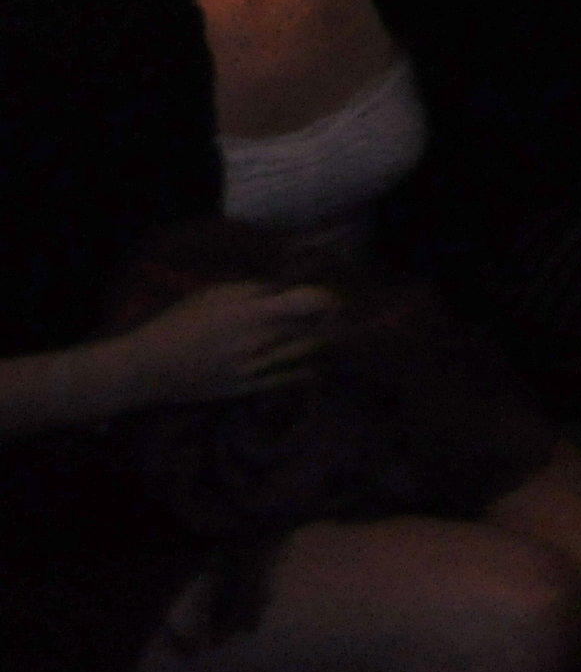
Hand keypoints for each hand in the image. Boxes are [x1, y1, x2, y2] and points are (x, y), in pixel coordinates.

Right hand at [114, 280, 337, 409]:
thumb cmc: (179, 322)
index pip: (310, 301)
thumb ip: (255, 288)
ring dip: (325, 341)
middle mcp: (261, 340)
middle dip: (332, 317)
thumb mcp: (215, 293)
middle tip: (342, 312)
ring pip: (309, 352)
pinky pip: (291, 379)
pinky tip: (318, 363)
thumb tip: (288, 284)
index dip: (329, 296)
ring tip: (335, 332)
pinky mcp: (250, 388)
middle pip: (315, 327)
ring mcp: (257, 367)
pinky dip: (310, 369)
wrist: (149, 368)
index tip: (334, 292)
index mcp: (252, 311)